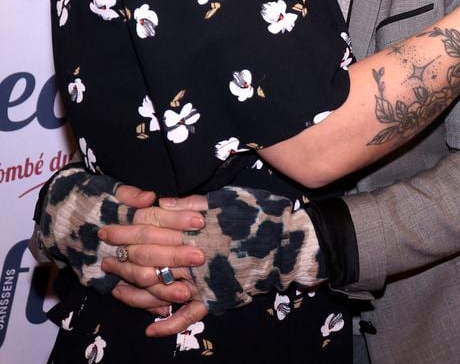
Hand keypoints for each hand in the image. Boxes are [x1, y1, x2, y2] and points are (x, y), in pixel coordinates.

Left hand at [104, 187, 323, 336]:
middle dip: (123, 257)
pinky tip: (150, 329)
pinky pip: (189, 315)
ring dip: (136, 292)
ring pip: (161, 289)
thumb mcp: (224, 199)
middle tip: (102, 257)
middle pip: (150, 258)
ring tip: (115, 291)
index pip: (151, 228)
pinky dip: (170, 324)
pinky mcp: (216, 298)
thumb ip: (192, 203)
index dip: (127, 228)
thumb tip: (161, 203)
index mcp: (193, 227)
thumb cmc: (257, 214)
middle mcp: (193, 255)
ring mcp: (203, 280)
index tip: (108, 229)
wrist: (287, 242)